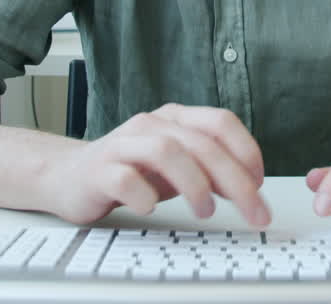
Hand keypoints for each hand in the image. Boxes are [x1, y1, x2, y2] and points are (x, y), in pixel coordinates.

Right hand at [48, 104, 270, 227]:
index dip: (246, 151)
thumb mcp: (178, 168)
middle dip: (234, 180)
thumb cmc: (131, 170)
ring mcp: (123, 144)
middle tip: (252, 210)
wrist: (70, 176)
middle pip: (201, 143)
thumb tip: (251, 187)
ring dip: (194, 184)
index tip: (260, 183)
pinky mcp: (99, 170)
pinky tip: (152, 208)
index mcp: (175, 118)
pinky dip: (144, 195)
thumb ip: (212, 171)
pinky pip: (124, 177)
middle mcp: (151, 124)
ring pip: (166, 151)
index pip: (220, 122)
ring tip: (206, 211)